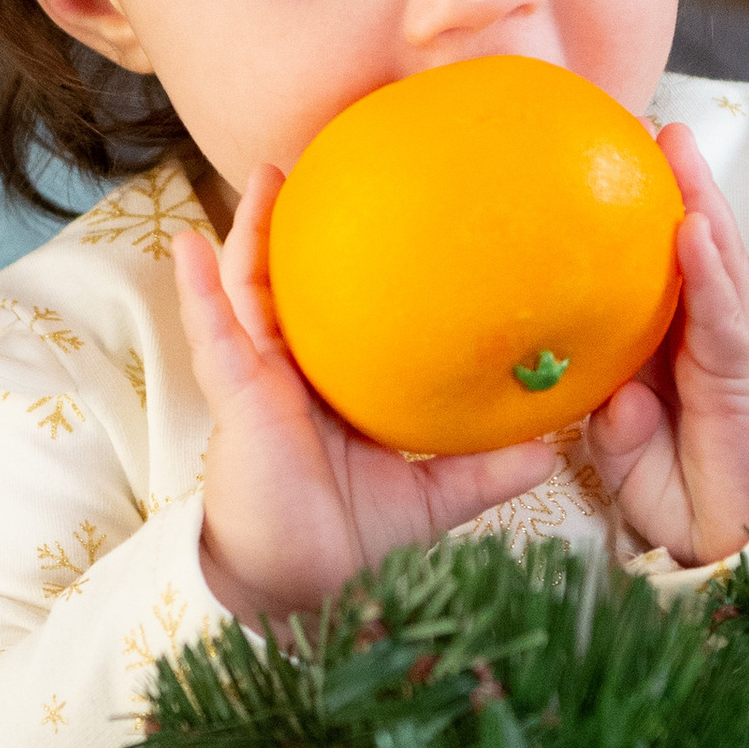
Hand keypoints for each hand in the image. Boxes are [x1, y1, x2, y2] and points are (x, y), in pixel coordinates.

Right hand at [175, 172, 558, 626]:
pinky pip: (215, 331)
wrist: (299, 588)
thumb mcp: (437, 496)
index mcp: (338, 384)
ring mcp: (259, 377)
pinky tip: (191, 244)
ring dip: (254, 231)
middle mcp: (297, 371)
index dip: (366, 262)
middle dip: (309, 223)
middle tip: (331, 159)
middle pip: (299, 282)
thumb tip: (557, 442)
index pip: (351, 310)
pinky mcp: (235, 395)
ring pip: (251, 290)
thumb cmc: (350, 539)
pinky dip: (201, 287)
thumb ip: (490, 468)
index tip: (395, 206)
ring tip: (270, 175)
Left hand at [586, 127, 748, 567]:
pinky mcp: (744, 372)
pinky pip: (723, 315)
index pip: (642, 272)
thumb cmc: (687, 495)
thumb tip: (612, 398)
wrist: (745, 543)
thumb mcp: (629, 460)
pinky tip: (692, 228)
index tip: (593, 165)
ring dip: (696, 200)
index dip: (626, 222)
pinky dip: (707, 270)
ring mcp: (726, 347)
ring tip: (675, 145)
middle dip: (668, 184)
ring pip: (712, 263)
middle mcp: (696, 334)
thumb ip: (615, 428)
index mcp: (662, 346)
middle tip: (640, 120)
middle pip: (682, 248)